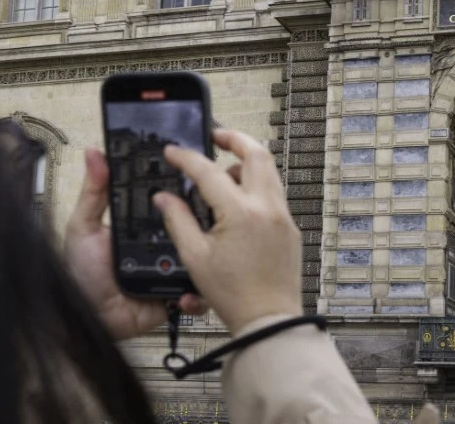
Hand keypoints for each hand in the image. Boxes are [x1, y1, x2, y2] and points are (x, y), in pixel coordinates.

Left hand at [64, 148, 205, 340]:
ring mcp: (173, 271)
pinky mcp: (177, 296)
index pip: (171, 204)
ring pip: (202, 259)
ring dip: (207, 258)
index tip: (198, 177)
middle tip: (213, 216)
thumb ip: (93, 191)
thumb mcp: (83, 227)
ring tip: (206, 255)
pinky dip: (198, 296)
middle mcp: (164, 245)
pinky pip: (198, 294)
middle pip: (193, 229)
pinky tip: (186, 294)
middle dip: (206, 223)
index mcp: (145, 226)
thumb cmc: (80, 273)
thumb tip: (93, 151)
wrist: (86, 317)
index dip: (184, 192)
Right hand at [152, 129, 302, 334]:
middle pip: (257, 152)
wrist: (267, 318)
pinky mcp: (290, 226)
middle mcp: (267, 207)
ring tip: (223, 173)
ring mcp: (283, 215)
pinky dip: (257, 185)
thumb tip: (164, 197)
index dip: (187, 157)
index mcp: (241, 213)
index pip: (209, 171)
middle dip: (234, 138)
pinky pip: (274, 192)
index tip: (173, 152)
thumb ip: (178, 220)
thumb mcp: (194, 257)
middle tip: (215, 136)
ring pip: (269, 170)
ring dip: (247, 162)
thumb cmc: (233, 294)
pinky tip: (238, 199)